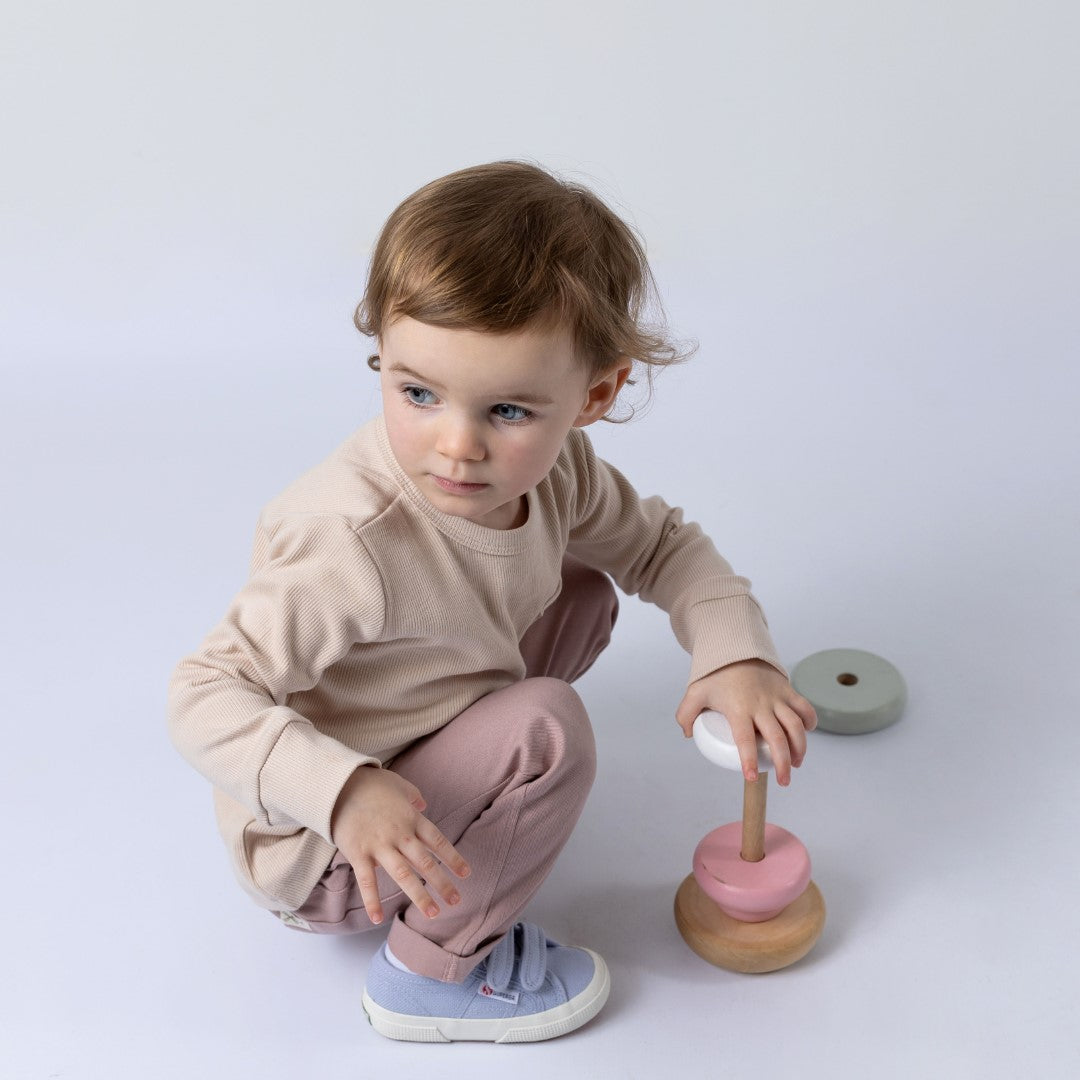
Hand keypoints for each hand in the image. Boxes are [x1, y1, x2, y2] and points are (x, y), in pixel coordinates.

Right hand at [330, 765, 470, 924]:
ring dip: (419, 896)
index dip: (453, 858)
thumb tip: (424, 806)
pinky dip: (372, 900)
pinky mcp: (358, 854)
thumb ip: (414, 797)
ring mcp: (379, 845)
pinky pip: (367, 881)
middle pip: (425, 863)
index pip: (438, 842)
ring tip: (433, 914)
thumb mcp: (400, 785)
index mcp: (412, 818)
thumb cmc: (371, 783)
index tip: (466, 874)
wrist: (338, 785)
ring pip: (403, 875)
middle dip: (442, 884)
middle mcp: (400, 834)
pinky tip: (378, 919)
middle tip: (456, 901)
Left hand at [675, 659, 817, 786]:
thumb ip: (685, 714)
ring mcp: (777, 697)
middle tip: (783, 781)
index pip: (745, 739)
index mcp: (738, 708)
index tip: (751, 777)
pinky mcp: (787, 689)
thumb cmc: (716, 675)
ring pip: (795, 726)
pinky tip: (806, 733)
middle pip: (777, 738)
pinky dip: (810, 721)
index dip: (749, 760)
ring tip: (796, 764)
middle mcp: (761, 705)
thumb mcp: (695, 693)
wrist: (736, 648)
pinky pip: (804, 707)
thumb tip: (688, 734)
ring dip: (800, 748)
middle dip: (783, 764)